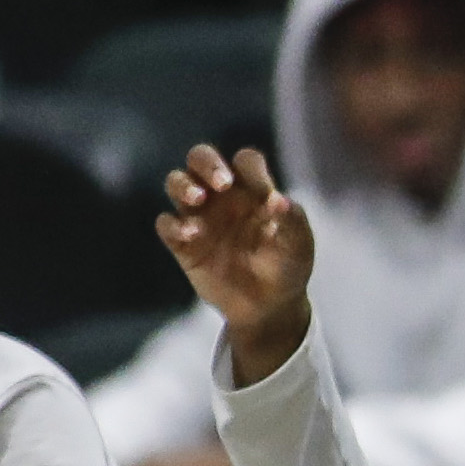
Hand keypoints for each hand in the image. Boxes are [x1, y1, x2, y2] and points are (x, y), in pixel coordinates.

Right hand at [158, 144, 318, 383]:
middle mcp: (222, 195)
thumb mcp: (298, 244)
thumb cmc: (287, 266)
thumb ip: (292, 220)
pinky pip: (166, 223)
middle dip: (207, 162)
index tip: (263, 193)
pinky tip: (190, 235)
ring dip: (183, 185)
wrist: (269, 307)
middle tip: (222, 183)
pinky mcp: (183, 243)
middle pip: (201, 158)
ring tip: (197, 199)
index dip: (250, 168)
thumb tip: (278, 201)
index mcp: (253, 188)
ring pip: (177, 183)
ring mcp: (200, 216)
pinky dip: (173, 225)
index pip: (245, 161)